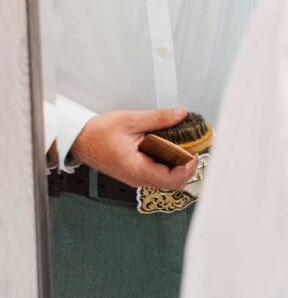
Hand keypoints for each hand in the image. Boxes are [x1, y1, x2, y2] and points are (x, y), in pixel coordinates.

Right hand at [70, 106, 197, 189]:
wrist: (81, 140)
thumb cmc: (100, 133)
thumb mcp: (131, 120)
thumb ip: (158, 118)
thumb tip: (180, 114)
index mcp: (135, 168)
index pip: (169, 179)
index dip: (187, 169)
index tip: (195, 153)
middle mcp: (137, 178)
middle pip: (171, 183)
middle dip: (187, 168)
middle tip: (194, 147)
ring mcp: (136, 177)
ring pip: (166, 179)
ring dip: (178, 165)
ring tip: (184, 144)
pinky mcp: (136, 172)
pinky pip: (158, 173)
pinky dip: (169, 162)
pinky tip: (171, 146)